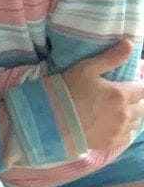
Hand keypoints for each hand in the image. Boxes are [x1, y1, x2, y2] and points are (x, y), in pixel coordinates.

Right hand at [62, 38, 143, 152]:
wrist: (52, 118)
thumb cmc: (68, 89)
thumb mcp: (86, 68)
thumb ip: (111, 57)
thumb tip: (130, 43)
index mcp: (120, 94)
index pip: (143, 89)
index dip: (141, 84)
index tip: (136, 81)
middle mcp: (125, 114)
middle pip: (143, 107)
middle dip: (138, 100)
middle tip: (127, 95)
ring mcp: (119, 130)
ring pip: (137, 122)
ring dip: (133, 114)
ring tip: (122, 109)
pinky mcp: (111, 142)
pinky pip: (128, 136)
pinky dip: (127, 129)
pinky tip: (117, 124)